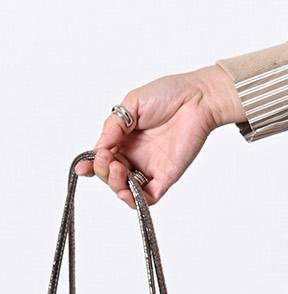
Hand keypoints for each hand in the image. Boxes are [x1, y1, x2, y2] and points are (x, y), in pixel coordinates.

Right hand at [76, 64, 241, 208]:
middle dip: (102, 171)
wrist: (198, 97)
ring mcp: (150, 166)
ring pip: (124, 188)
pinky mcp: (166, 176)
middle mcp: (135, 154)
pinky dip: (135, 200)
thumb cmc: (169, 93)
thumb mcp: (132, 103)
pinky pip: (148, 197)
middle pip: (110, 175)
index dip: (90, 165)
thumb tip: (99, 147)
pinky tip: (128, 190)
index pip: (102, 158)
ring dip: (114, 184)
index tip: (83, 166)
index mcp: (124, 138)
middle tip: (108, 159)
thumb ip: (113, 126)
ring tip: (118, 168)